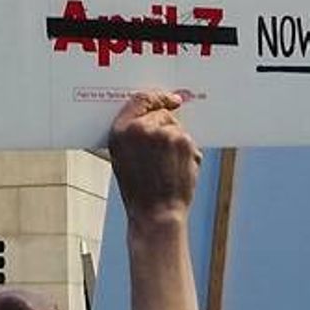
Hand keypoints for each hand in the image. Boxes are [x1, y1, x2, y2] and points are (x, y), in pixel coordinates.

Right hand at [108, 92, 201, 227]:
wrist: (157, 212)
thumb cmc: (139, 190)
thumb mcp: (122, 157)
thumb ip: (133, 134)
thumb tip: (152, 116)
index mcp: (121, 130)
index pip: (140, 99)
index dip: (156, 97)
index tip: (169, 99)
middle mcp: (141, 128)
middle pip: (162, 113)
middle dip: (167, 127)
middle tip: (165, 151)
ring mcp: (164, 133)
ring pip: (177, 128)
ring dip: (177, 142)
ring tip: (168, 166)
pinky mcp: (183, 141)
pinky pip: (188, 140)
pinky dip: (187, 153)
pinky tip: (178, 169)